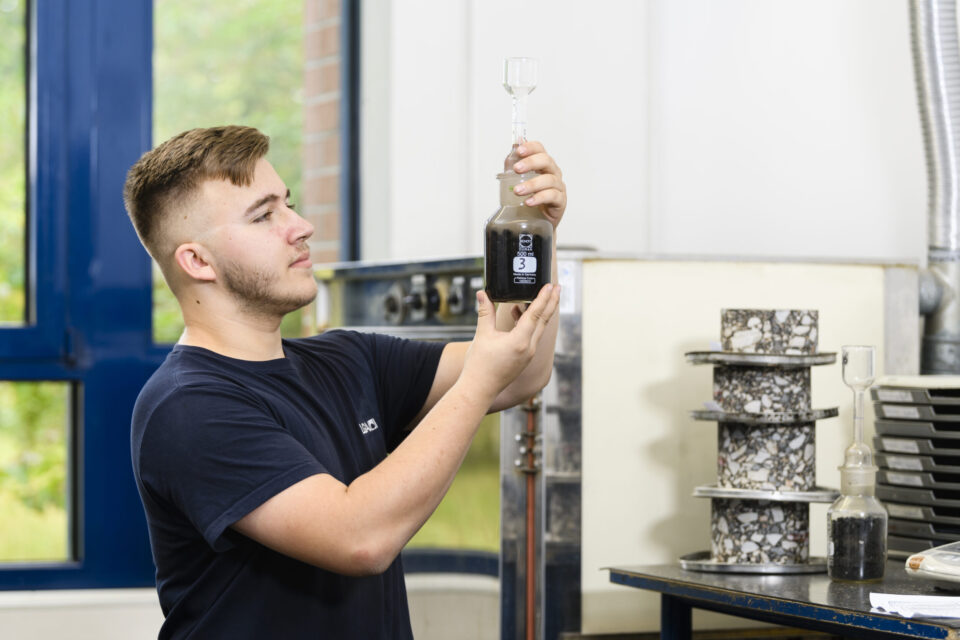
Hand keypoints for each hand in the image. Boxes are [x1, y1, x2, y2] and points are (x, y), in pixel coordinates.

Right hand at [460, 284, 560, 399]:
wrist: (478, 390)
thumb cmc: (479, 365)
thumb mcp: (482, 335)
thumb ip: (485, 312)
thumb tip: (483, 294)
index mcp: (520, 341)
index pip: (536, 314)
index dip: (543, 298)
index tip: (550, 286)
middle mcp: (528, 348)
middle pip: (544, 321)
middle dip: (551, 303)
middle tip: (557, 287)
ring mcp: (528, 355)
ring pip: (539, 329)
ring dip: (540, 313)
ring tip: (538, 298)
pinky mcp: (524, 359)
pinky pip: (532, 337)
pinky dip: (530, 324)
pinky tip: (519, 315)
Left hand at [511, 141, 566, 227]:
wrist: (536, 221)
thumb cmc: (529, 197)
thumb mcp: (518, 179)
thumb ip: (515, 162)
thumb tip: (515, 143)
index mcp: (543, 165)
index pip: (540, 149)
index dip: (531, 147)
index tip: (519, 150)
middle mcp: (553, 173)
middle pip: (546, 161)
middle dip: (531, 163)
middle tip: (517, 169)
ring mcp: (558, 187)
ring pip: (548, 180)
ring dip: (532, 184)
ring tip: (517, 191)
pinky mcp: (560, 201)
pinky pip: (552, 196)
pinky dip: (539, 198)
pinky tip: (529, 201)